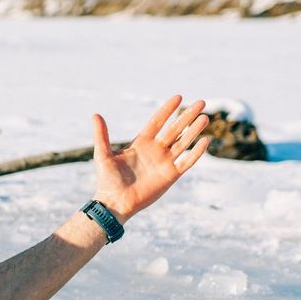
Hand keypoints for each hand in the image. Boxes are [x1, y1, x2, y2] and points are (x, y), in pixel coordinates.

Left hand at [91, 95, 209, 223]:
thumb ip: (101, 135)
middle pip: (174, 129)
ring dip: (194, 131)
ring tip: (205, 118)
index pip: (157, 122)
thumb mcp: (103, 155)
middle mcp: (155, 150)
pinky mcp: (170, 175)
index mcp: (141, 143)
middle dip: (187, 116)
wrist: (115, 202)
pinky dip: (196, 153)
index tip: (179, 97)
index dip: (167, 110)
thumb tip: (95, 115)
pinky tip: (205, 141)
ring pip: (183, 143)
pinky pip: (187, 162)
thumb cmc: (107, 180)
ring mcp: (164, 162)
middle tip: (201, 102)